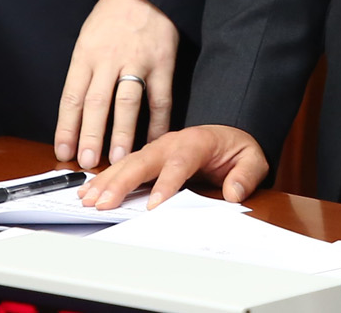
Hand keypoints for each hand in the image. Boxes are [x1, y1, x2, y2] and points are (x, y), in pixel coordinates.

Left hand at [54, 0, 179, 169]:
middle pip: (96, 103)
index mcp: (86, 55)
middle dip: (90, 135)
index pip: (72, 96)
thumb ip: (84, 72)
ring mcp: (138, 61)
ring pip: (127, 102)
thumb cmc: (112, 17)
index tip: (63, 151)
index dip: (66, 127)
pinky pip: (160, 97)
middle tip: (87, 162)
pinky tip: (154, 139)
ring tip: (117, 158)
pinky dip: (159, 121)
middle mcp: (109, 59)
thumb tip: (78, 114)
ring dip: (122, 133)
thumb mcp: (88, 38)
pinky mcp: (163, 62)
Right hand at [78, 124, 268, 209]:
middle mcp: (173, 142)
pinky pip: (124, 165)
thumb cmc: (236, 149)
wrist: (228, 136)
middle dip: (122, 182)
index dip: (166, 183)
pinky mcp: (148, 155)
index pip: (180, 162)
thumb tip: (233, 192)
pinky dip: (105, 178)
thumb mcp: (253, 159)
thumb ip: (246, 175)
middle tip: (103, 203)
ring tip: (88, 199)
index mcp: (198, 141)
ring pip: (128, 163)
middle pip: (145, 161)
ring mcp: (157, 147)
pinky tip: (88, 190)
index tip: (153, 205)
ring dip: (107, 181)